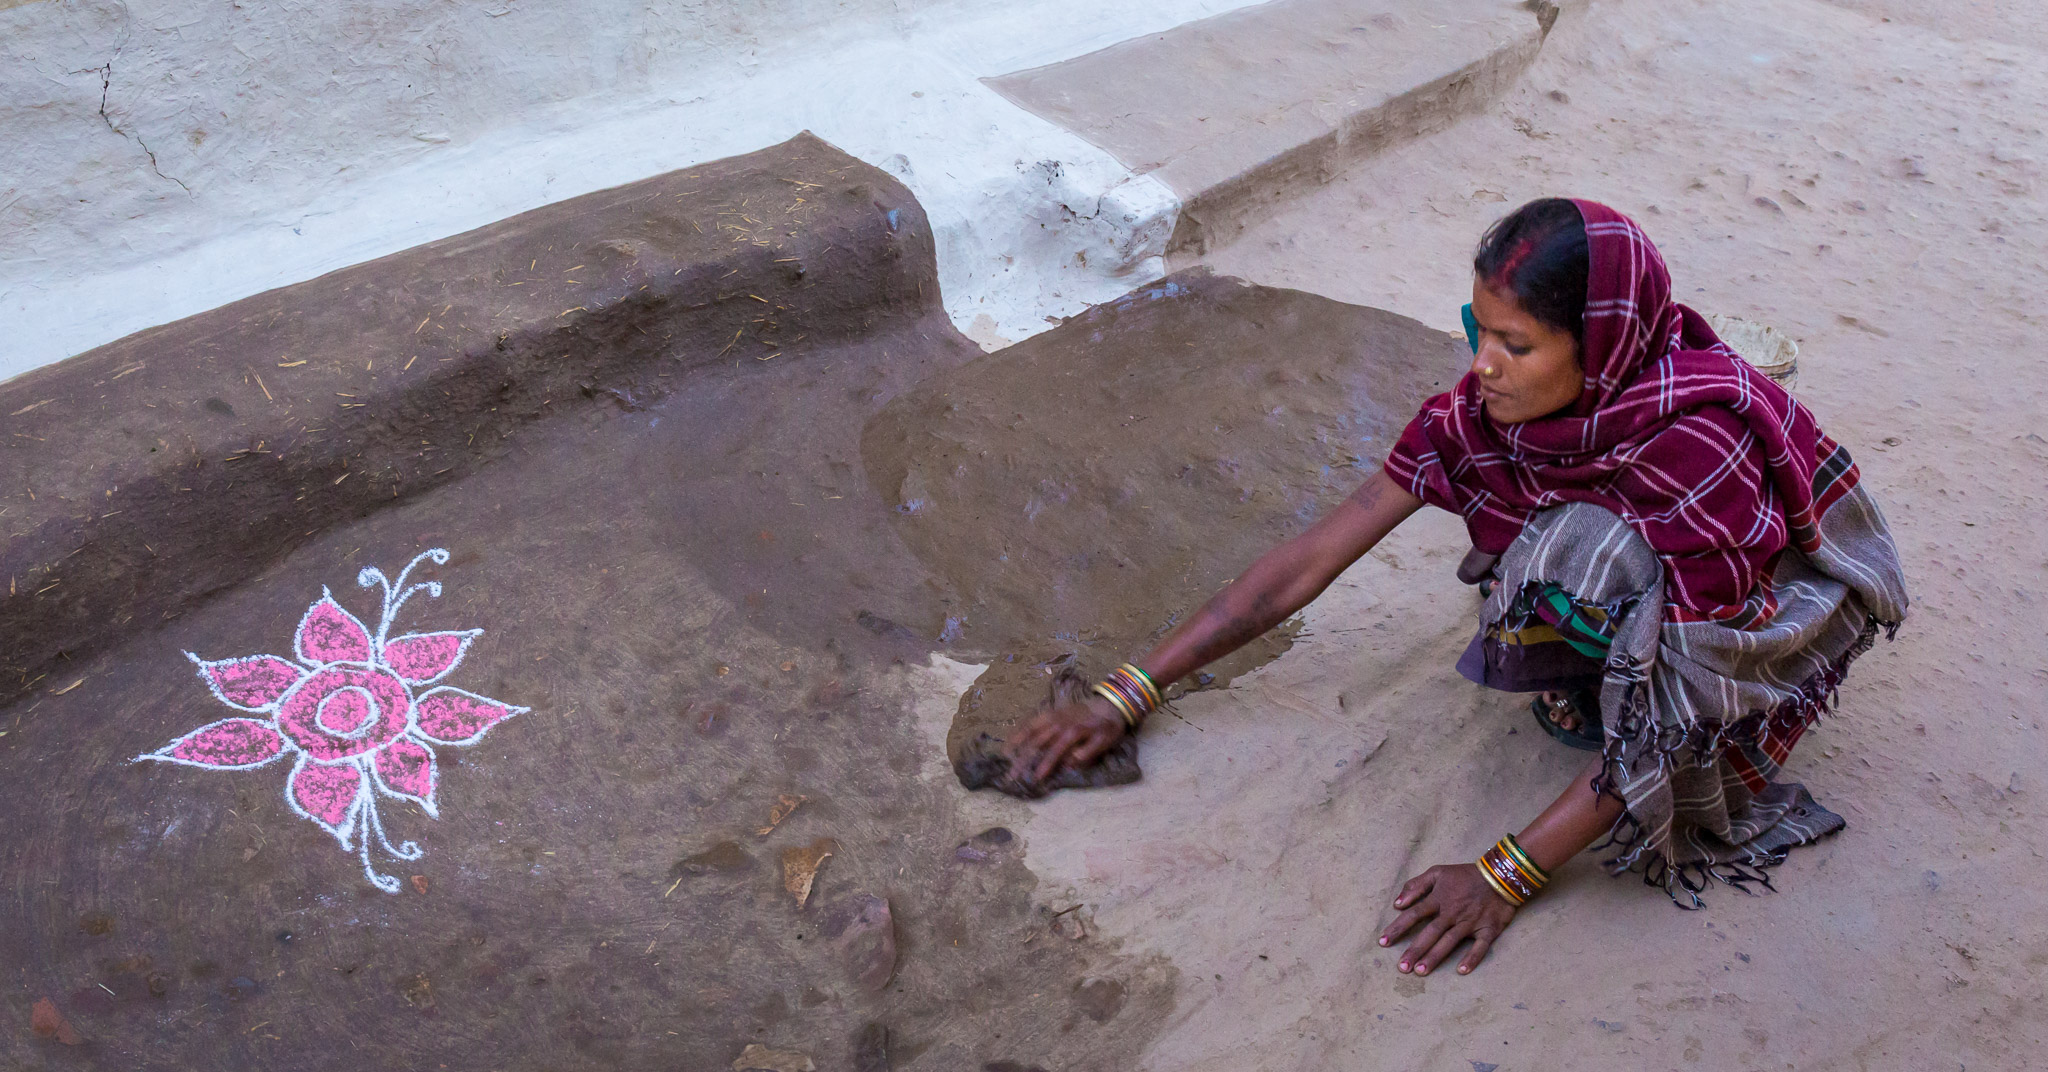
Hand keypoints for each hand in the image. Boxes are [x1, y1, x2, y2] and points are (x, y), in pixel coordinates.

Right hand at [1002, 691, 1127, 784]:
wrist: (1110, 703)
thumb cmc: (1108, 726)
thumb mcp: (1105, 741)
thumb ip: (1088, 752)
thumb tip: (1069, 763)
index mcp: (1073, 731)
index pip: (1055, 751)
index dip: (1045, 765)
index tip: (1035, 778)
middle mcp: (1059, 723)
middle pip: (1037, 742)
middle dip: (1023, 759)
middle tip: (1012, 775)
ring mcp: (1053, 716)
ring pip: (1030, 729)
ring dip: (1016, 743)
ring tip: (1004, 756)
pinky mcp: (1051, 713)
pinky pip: (1032, 720)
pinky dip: (1020, 729)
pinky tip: (1011, 738)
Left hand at [1377, 863, 1517, 975]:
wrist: (1501, 875)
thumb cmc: (1466, 875)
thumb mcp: (1438, 872)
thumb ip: (1416, 886)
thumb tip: (1397, 903)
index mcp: (1439, 899)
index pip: (1413, 915)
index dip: (1397, 928)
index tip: (1383, 942)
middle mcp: (1452, 913)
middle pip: (1429, 933)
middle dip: (1415, 950)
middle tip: (1402, 967)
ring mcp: (1470, 923)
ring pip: (1449, 942)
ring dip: (1435, 957)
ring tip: (1421, 972)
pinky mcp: (1488, 930)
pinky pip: (1480, 947)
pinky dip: (1472, 958)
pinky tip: (1461, 971)